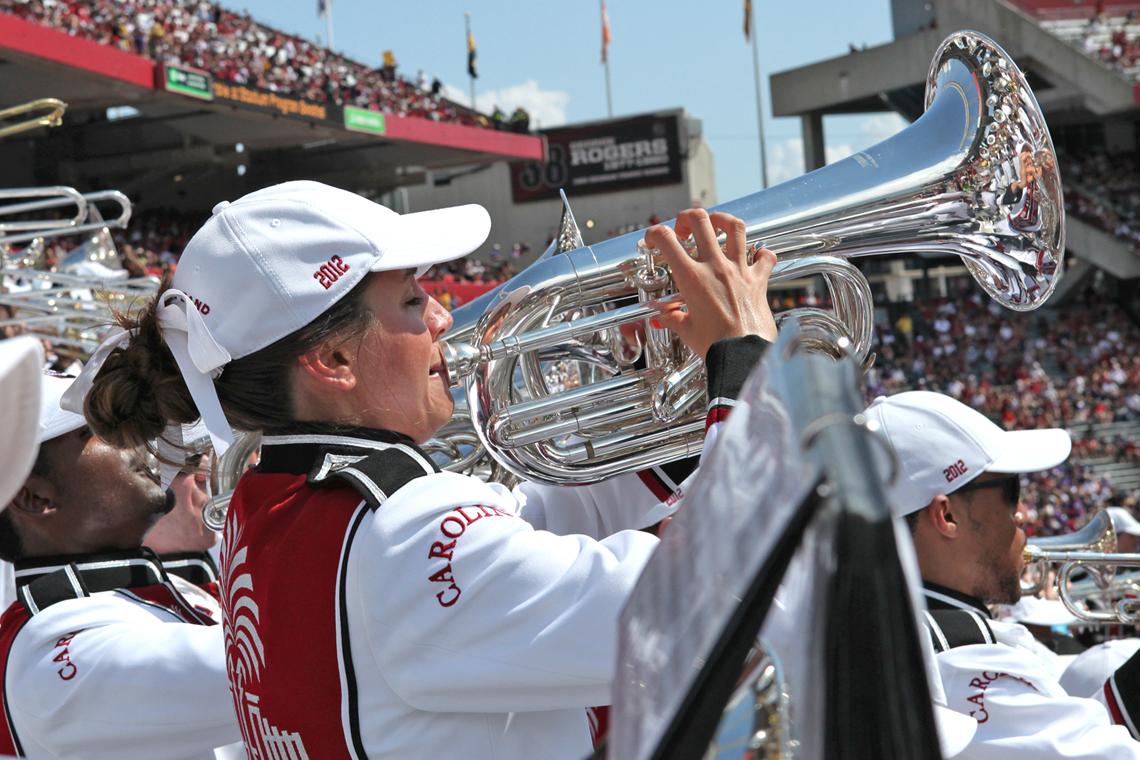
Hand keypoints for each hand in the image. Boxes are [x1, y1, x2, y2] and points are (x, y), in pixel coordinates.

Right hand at [643, 208, 777, 358]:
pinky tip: (756, 255)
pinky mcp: (759, 280)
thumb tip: (666, 316)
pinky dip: (761, 252)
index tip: (653, 239)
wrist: (744, 355)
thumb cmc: (716, 346)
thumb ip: (674, 318)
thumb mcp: (686, 330)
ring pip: (734, 226)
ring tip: (717, 225)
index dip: (655, 233)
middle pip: (700, 220)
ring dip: (722, 220)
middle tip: (684, 229)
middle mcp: (715, 267)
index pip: (666, 240)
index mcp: (692, 278)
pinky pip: (765, 256)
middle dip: (687, 218)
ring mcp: (739, 270)